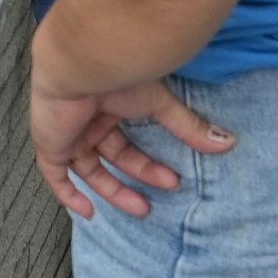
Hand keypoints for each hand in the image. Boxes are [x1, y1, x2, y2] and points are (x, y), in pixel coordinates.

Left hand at [29, 72, 232, 220]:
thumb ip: (188, 126)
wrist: (80, 65)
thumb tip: (227, 142)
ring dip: (112, 191)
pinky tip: (88, 212)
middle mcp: (85, 120)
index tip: (174, 180)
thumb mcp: (158, 104)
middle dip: (139, 177)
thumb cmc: (117, 74)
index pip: (128, 143)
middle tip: (166, 190)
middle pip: (111, 157)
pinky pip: (54, 175)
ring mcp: (66, 133)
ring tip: (141, 209)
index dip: (148, 164)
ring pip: (88, 169)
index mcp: (108, 107)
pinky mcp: (50, 143)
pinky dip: (67, 194)